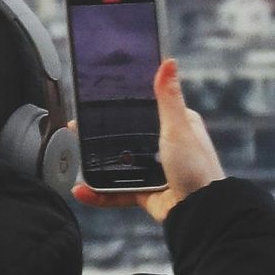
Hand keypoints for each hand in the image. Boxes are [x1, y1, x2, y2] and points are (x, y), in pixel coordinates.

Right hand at [72, 58, 224, 223]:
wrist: (200, 213)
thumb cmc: (197, 169)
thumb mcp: (178, 128)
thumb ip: (168, 98)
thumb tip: (168, 62)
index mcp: (177, 126)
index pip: (145, 109)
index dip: (122, 105)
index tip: (97, 102)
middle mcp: (165, 147)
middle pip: (127, 137)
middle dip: (101, 136)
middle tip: (77, 131)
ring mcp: (154, 170)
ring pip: (119, 164)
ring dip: (96, 165)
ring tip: (75, 161)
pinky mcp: (145, 192)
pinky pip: (117, 191)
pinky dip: (99, 193)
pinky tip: (83, 190)